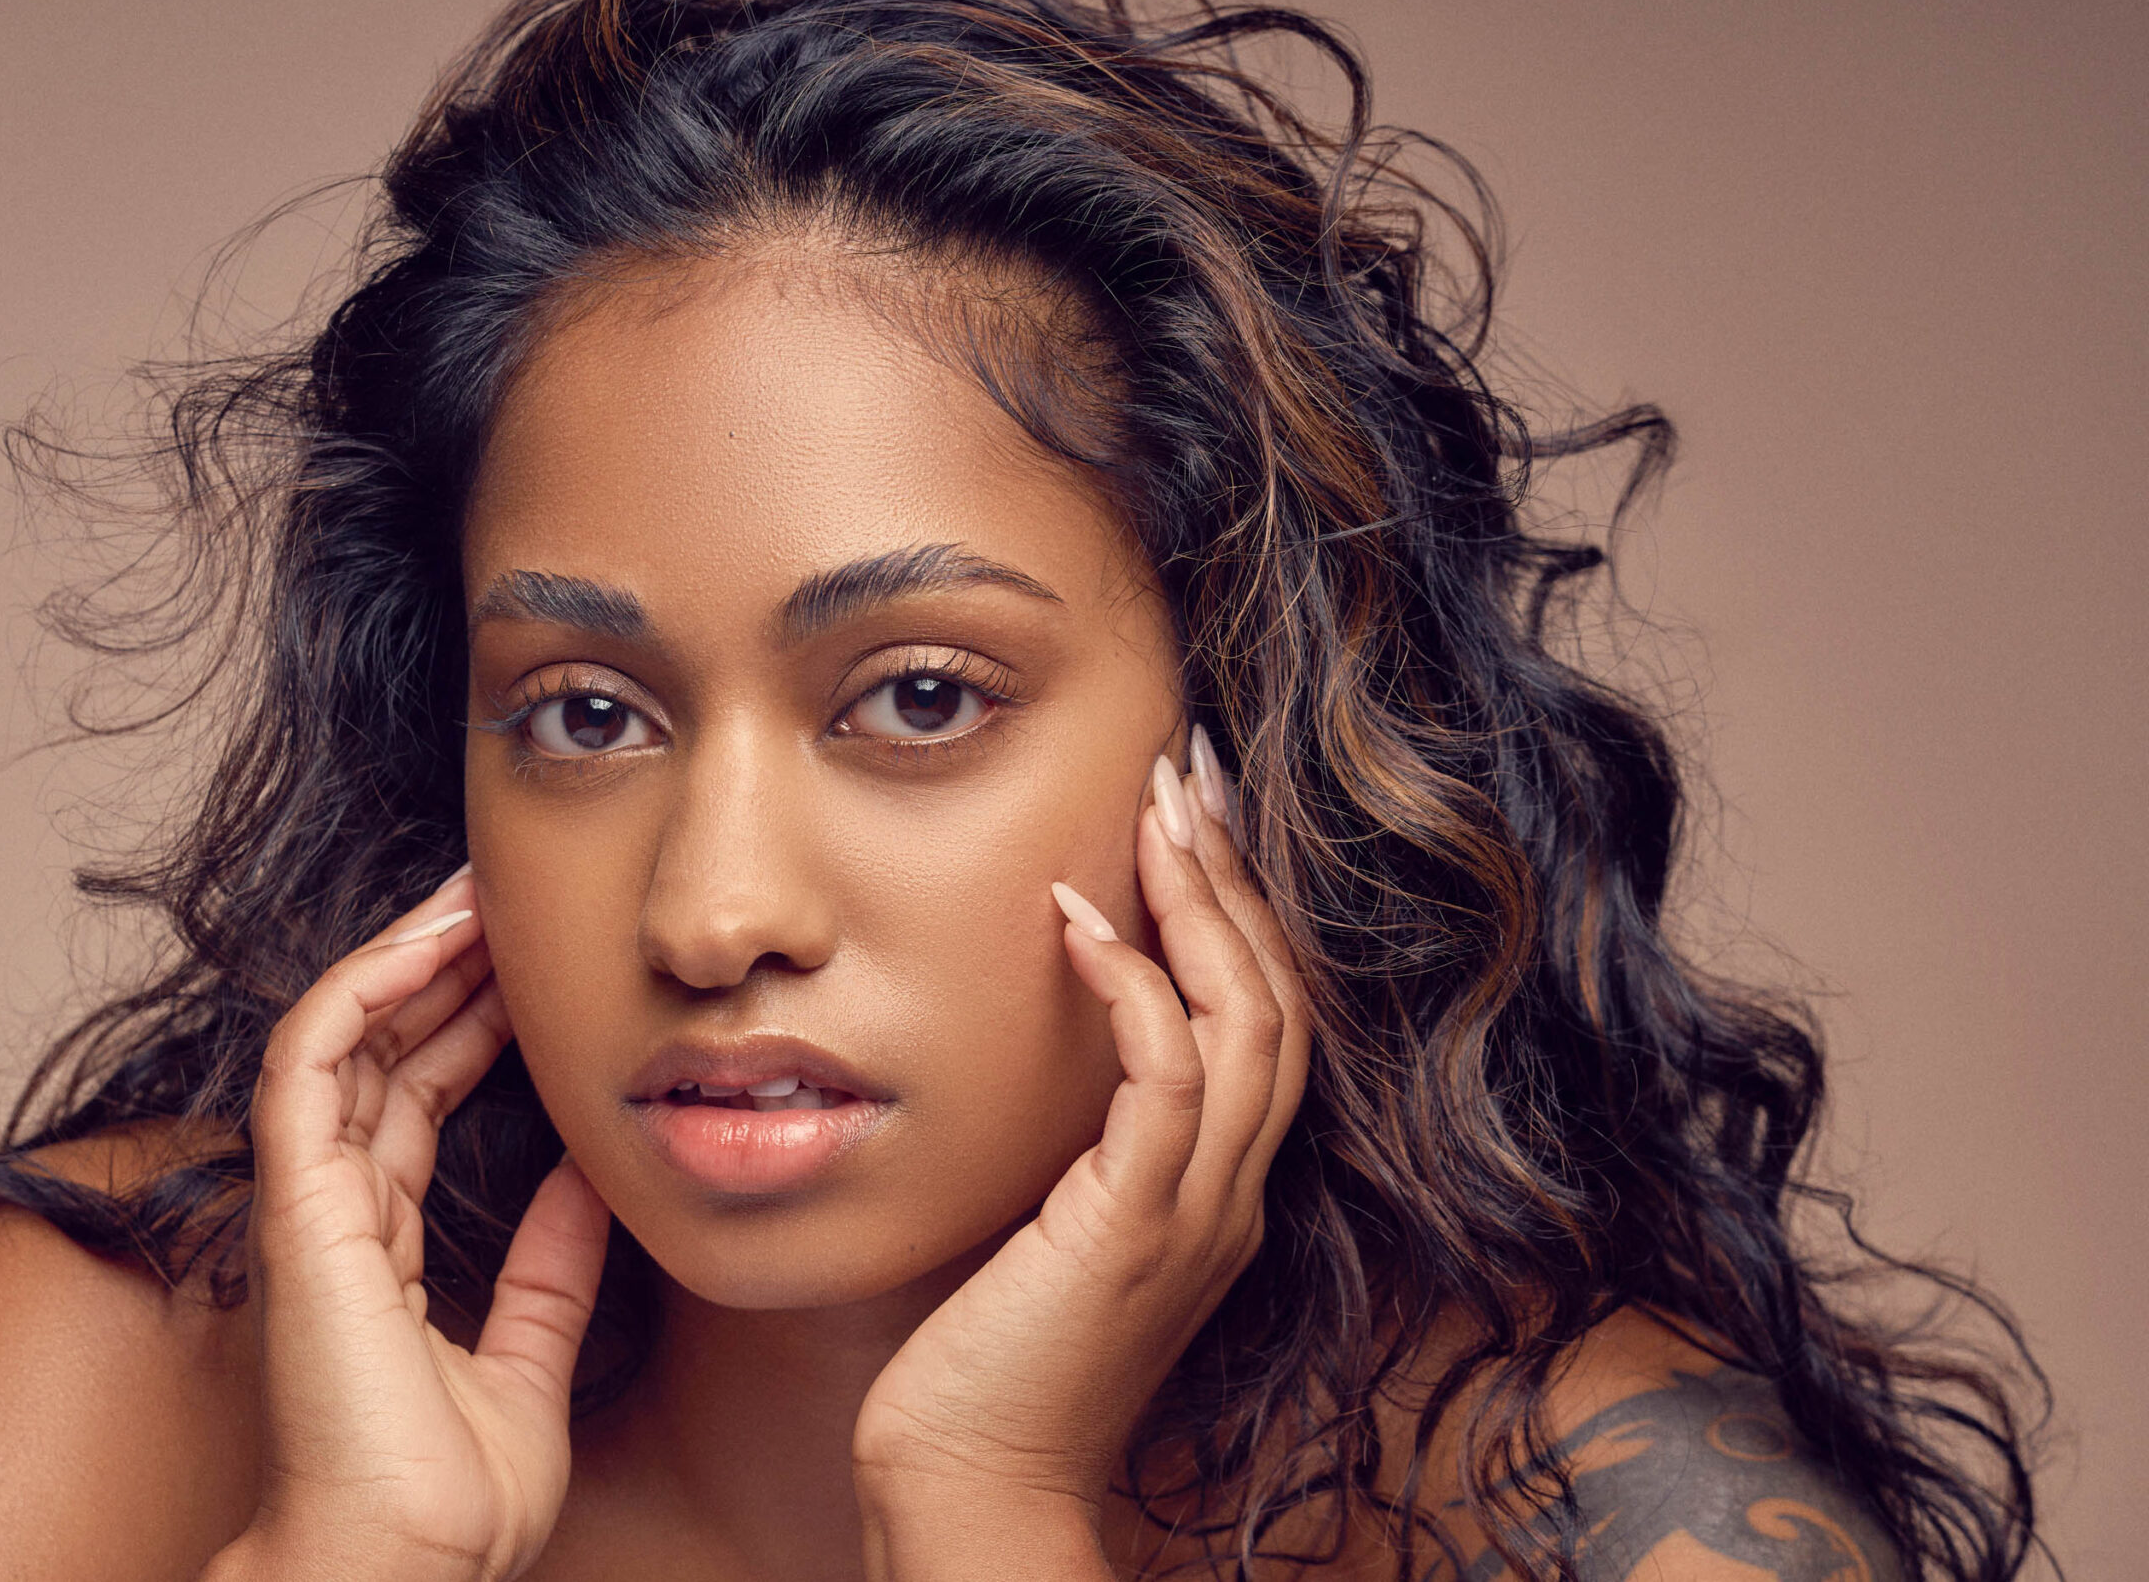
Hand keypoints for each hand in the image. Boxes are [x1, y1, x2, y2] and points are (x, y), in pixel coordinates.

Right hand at [213, 869, 611, 1581]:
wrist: (403, 1572)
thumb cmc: (448, 1503)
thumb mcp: (531, 1362)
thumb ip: (549, 1274)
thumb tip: (589, 1187)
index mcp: (381, 1250)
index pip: (413, 1100)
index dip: (465, 1023)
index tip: (527, 966)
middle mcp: (337, 1216)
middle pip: (379, 1055)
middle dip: (439, 967)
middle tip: (503, 896)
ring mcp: (311, 1208)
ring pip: (342, 1039)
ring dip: (404, 956)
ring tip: (473, 893)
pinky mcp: (300, 1209)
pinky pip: (310, 1066)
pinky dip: (360, 990)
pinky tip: (422, 942)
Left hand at [852, 743, 1310, 1576]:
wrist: (971, 1487)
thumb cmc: (984, 1359)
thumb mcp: (1046, 1222)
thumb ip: (1071, 1138)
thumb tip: (1033, 1028)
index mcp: (1217, 1192)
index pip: (1266, 1020)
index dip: (1243, 910)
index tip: (1196, 811)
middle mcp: (1231, 1197)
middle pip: (1282, 1000)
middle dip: (1241, 874)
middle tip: (1195, 765)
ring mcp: (1195, 1215)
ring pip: (1248, 1023)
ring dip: (1206, 903)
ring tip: (1158, 805)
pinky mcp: (1134, 1228)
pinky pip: (1165, 1077)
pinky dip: (1135, 983)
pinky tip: (1080, 914)